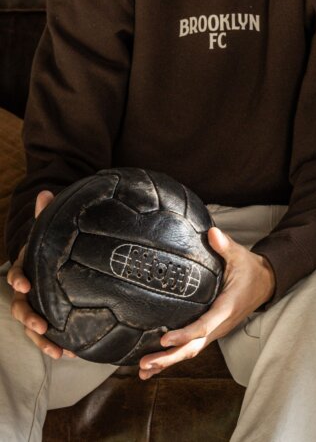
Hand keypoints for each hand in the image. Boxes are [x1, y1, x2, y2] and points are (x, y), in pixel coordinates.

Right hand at [7, 190, 76, 359]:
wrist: (58, 255)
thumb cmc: (52, 243)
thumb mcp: (50, 229)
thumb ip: (46, 214)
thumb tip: (45, 193)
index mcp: (26, 267)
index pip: (15, 273)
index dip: (18, 279)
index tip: (24, 284)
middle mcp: (27, 290)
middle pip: (20, 306)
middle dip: (28, 317)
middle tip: (40, 325)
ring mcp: (36, 305)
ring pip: (32, 325)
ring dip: (41, 339)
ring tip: (56, 350)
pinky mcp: (49, 316)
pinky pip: (48, 333)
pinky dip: (55, 343)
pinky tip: (69, 353)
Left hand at [138, 227, 274, 379]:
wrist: (265, 284)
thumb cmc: (250, 269)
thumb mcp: (240, 255)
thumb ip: (225, 246)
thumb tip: (212, 232)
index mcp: (227, 308)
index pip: (204, 326)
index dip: (185, 334)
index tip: (164, 339)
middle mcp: (220, 325)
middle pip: (194, 347)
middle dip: (170, 357)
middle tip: (145, 363)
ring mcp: (216, 331)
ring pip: (191, 351)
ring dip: (168, 362)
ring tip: (144, 371)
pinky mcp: (211, 332)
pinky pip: (192, 348)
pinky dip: (174, 358)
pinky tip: (155, 367)